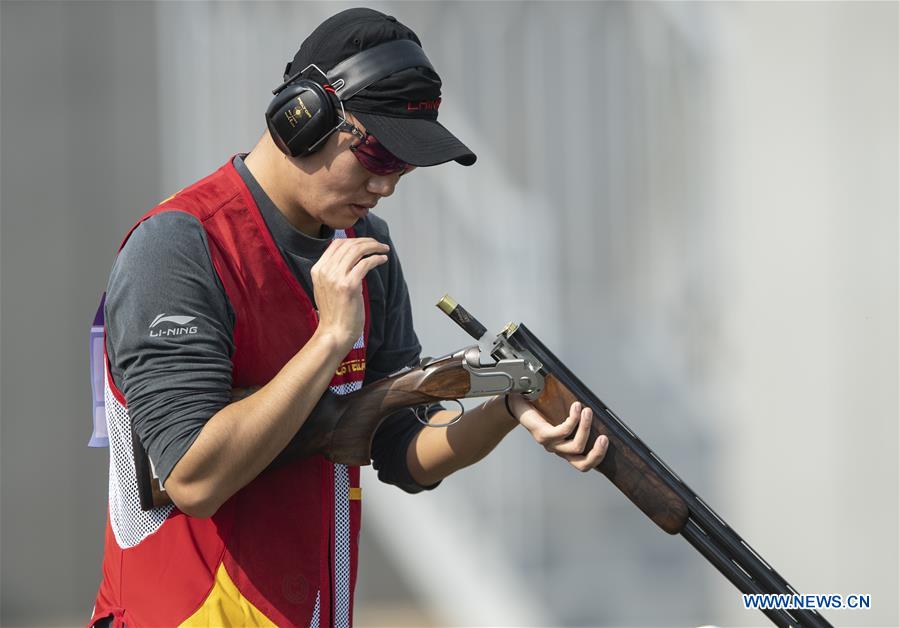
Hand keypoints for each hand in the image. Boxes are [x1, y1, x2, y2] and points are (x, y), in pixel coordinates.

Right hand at [311, 237, 388, 352]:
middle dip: (367, 241)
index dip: (353, 240)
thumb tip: (350, 257)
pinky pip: (366, 263)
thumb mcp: (326, 288)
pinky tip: (382, 259)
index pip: (336, 244)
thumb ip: (333, 272)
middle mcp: (325, 271)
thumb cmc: (334, 313)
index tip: (366, 242)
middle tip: (379, 244)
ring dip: (374, 247)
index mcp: (318, 270)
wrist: (334, 333)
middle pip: (348, 245)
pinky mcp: (349, 285)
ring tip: (383, 249)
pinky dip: (376, 258)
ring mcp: (336, 277)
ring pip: (357, 250)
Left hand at [508, 394, 608, 471]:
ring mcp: (550, 445)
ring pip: (576, 447)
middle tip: (605, 438)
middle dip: (597, 454)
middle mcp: (559, 450)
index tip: (610, 448)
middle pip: (582, 465)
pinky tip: (576, 407)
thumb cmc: (542, 410)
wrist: (518, 404)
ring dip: (586, 428)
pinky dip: (574, 419)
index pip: (584, 463)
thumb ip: (578, 420)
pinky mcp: (543, 435)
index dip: (598, 460)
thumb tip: (597, 416)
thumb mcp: (563, 417)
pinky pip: (563, 432)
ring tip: (588, 411)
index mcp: (566, 449)